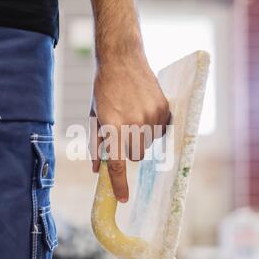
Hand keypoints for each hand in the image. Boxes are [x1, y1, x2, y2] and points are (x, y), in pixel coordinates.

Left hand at [89, 50, 170, 201]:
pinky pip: (161, 131)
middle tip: (124, 131)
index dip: (120, 185)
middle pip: (136, 156)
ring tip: (134, 114)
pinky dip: (154, 126)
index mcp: (112, 127)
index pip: (117, 165)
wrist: (122, 59)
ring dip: (142, 137)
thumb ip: (95, 145)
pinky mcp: (164, 109)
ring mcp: (151, 116)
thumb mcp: (94, 117)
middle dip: (129, 149)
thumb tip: (97, 171)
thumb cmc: (104, 89)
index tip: (123, 199)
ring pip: (149, 143)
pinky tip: (145, 109)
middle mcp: (133, 124)